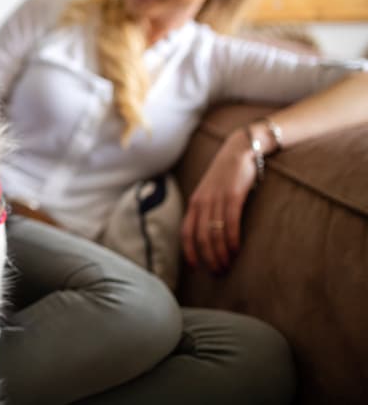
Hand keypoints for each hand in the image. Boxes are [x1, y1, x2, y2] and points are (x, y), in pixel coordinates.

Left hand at [180, 129, 256, 272]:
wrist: (238, 151)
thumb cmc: (226, 176)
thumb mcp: (210, 193)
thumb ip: (207, 211)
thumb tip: (208, 235)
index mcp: (194, 203)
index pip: (186, 232)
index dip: (189, 251)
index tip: (195, 268)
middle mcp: (202, 202)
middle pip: (201, 236)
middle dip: (208, 257)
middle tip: (218, 272)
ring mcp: (216, 198)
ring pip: (214, 232)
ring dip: (220, 252)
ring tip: (227, 265)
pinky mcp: (233, 195)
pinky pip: (230, 222)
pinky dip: (231, 239)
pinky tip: (235, 250)